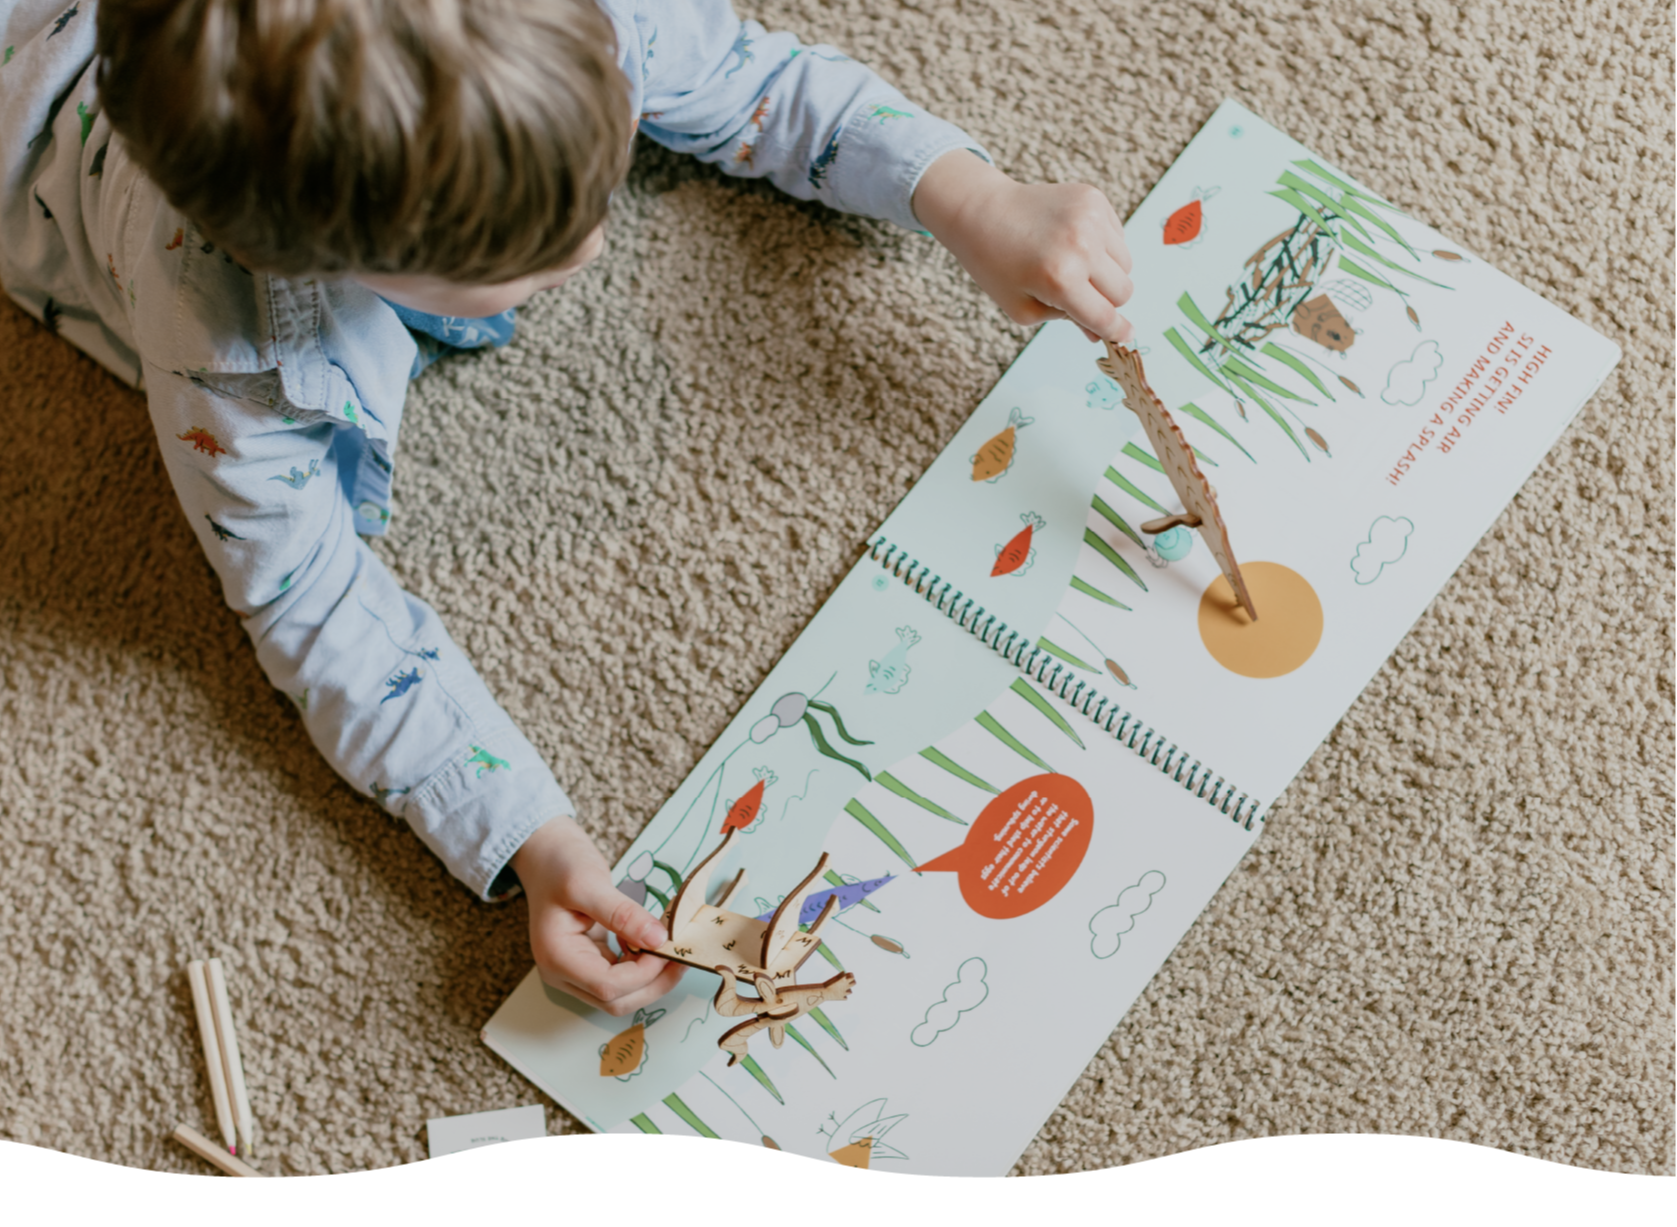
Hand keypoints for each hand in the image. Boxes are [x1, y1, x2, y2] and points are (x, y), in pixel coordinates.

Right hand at [509, 815, 684, 1015]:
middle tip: (681, 953)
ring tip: (672, 947)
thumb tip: (658, 940)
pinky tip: (651, 942)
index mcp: (556, 957)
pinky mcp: (588, 963)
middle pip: (615, 1001)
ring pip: (621, 995)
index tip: (667, 945)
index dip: (643, 973)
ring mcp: (574, 971)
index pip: (607, 986)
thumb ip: (622, 914)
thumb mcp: (589, 882)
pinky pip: (620, 978)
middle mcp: (562, 973)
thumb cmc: (560, 865)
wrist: (545, 855)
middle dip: (653, 983)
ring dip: (651, 977)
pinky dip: (642, 967)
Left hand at [913, 150, 1133, 343]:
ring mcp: (1091, 218)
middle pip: (1123, 291)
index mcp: (1060, 280)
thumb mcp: (1024, 308)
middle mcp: (1081, 247)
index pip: (1104, 316)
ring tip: (1072, 264)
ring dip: (1106, 272)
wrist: (982, 212)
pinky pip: (1117, 236)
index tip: (1126, 336)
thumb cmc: (996, 265)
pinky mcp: (1093, 198)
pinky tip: (1072, 242)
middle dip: (1107, 301)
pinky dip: (1102, 246)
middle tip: (1079, 294)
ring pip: (1126, 263)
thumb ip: (1066, 321)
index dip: (1117, 331)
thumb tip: (1100, 332)